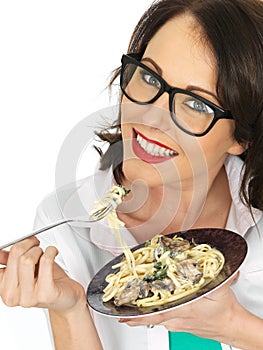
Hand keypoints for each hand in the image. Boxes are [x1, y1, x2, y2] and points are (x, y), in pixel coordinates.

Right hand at [0, 237, 84, 314]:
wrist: (66, 298)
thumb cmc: (47, 282)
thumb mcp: (25, 270)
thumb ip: (11, 261)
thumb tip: (1, 251)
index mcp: (4, 289)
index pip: (0, 258)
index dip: (15, 246)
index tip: (23, 243)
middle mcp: (12, 296)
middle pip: (16, 255)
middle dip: (28, 244)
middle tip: (35, 244)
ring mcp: (28, 297)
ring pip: (28, 259)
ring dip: (39, 250)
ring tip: (44, 254)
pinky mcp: (46, 294)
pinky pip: (45, 262)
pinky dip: (51, 252)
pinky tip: (53, 253)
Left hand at [119, 274, 239, 342]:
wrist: (230, 326)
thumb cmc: (224, 310)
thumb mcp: (221, 289)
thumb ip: (216, 276)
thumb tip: (212, 264)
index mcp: (185, 308)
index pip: (159, 311)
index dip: (140, 312)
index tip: (126, 309)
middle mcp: (177, 318)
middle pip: (150, 316)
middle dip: (133, 312)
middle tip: (119, 306)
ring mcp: (176, 323)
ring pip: (153, 319)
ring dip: (139, 314)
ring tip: (125, 308)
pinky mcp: (176, 324)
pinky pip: (158, 320)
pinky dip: (148, 315)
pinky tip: (141, 311)